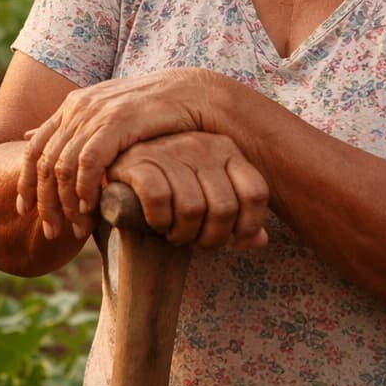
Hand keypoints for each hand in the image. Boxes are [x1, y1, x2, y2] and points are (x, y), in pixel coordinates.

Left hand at [16, 69, 223, 239]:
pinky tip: (93, 208)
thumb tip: (29, 136)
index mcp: (73, 106)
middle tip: (51, 231)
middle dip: (44, 201)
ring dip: (66, 203)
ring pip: (62, 165)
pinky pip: (88, 162)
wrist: (195, 93)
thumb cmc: (156, 112)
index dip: (25, 182)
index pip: (34, 148)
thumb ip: (75, 130)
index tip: (25, 211)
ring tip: (77, 229)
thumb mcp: (110, 118)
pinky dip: (85, 188)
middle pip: (43, 161)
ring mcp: (96, 112)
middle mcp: (79, 107)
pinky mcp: (117, 120)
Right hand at [108, 133, 269, 248]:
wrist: (126, 176)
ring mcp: (170, 149)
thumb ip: (239, 217)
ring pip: (191, 208)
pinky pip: (158, 200)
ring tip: (174, 234)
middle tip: (196, 242)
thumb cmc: (176, 192)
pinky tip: (155, 223)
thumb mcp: (212, 198)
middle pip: (223, 208)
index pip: (255, 193)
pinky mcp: (139, 159)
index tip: (234, 241)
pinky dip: (158, 221)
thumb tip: (259, 240)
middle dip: (210, 238)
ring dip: (182, 234)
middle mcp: (202, 144)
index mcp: (226, 149)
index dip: (248, 226)